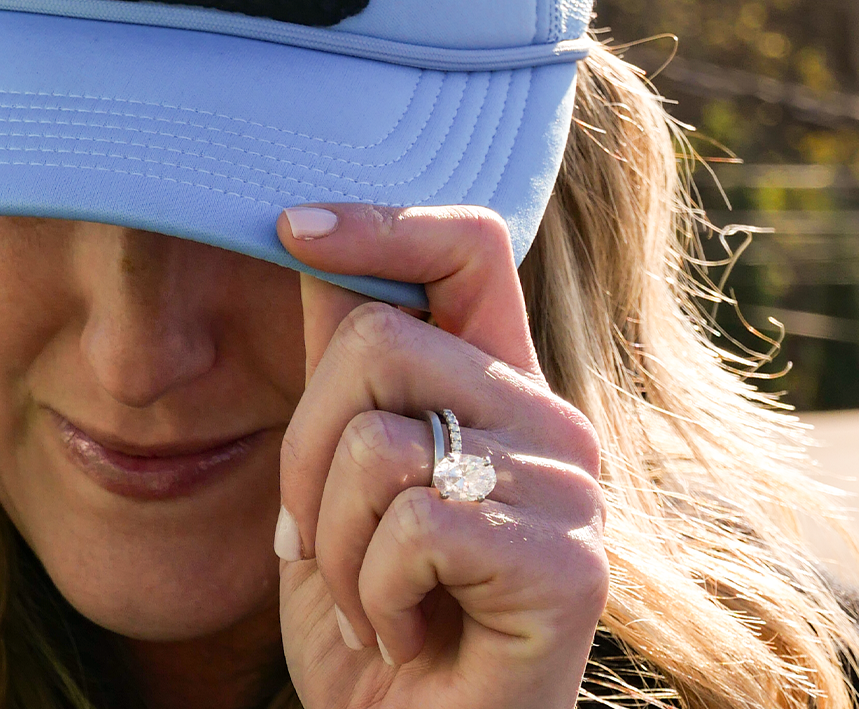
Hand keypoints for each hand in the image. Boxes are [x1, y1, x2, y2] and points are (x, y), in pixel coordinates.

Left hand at [273, 204, 607, 708]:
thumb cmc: (372, 612)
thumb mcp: (333, 475)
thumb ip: (338, 367)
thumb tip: (308, 242)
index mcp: (496, 382)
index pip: (468, 246)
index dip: (379, 224)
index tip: (289, 227)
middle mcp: (547, 417)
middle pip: (377, 339)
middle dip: (303, 447)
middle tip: (316, 536)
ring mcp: (568, 489)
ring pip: (378, 440)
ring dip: (335, 541)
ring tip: (370, 597)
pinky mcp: (569, 566)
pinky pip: (414, 526)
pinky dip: (373, 593)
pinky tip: (406, 635)